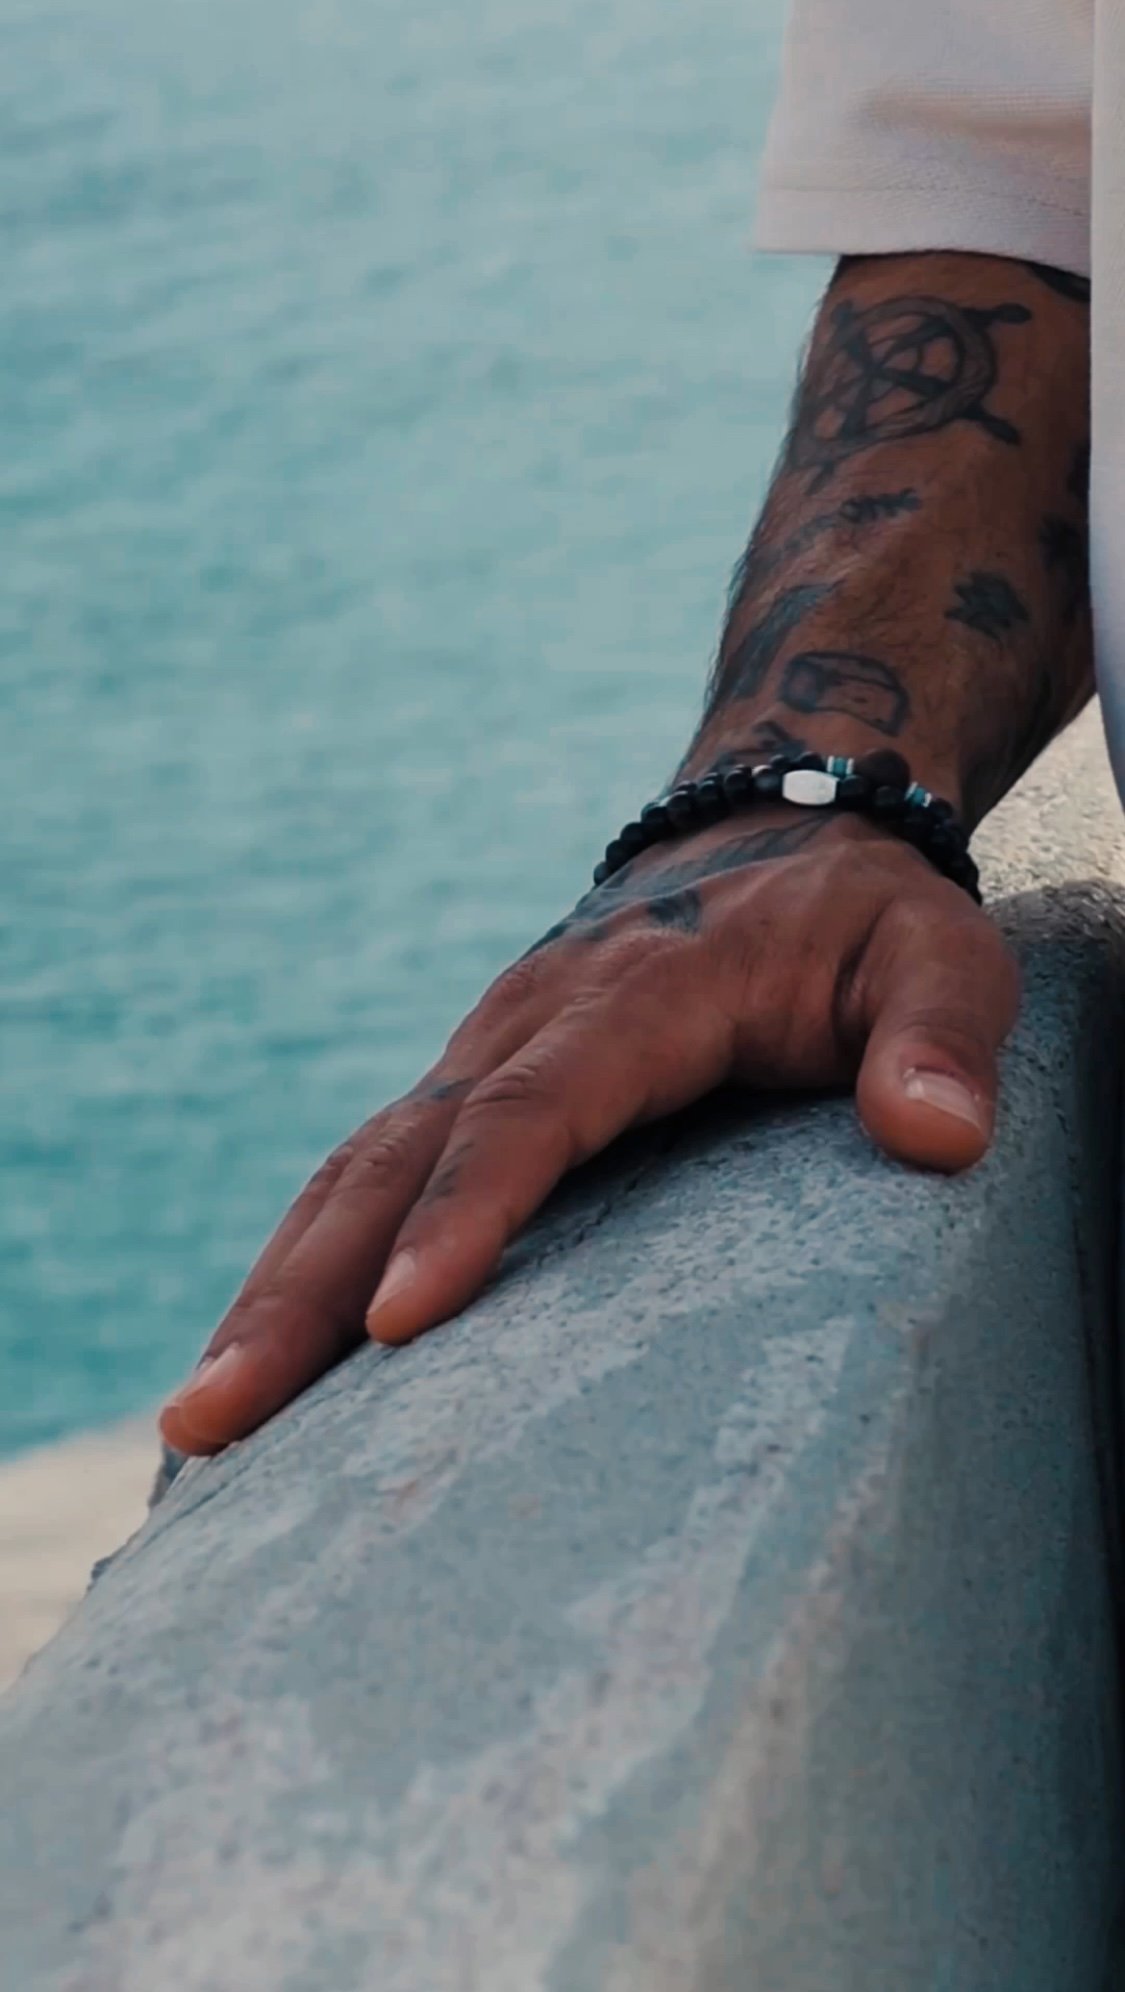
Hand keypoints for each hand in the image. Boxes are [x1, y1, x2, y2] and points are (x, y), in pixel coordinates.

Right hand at [159, 808, 1017, 1455]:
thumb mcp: (941, 958)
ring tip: (196, 1426)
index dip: (467, 1211)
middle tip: (209, 1420)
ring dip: (269, 1292)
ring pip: (352, 1172)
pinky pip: (370, 1178)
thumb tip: (934, 1140)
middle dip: (298, 1290)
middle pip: (394, 1157)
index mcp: (638, 997)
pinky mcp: (471, 1089)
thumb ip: (941, 1039)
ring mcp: (485, 1055)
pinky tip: (261, 1361)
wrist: (778, 830)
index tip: (398, 1323)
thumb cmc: (866, 922)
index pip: (535, 1110)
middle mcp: (529, 1023)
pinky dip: (301, 1267)